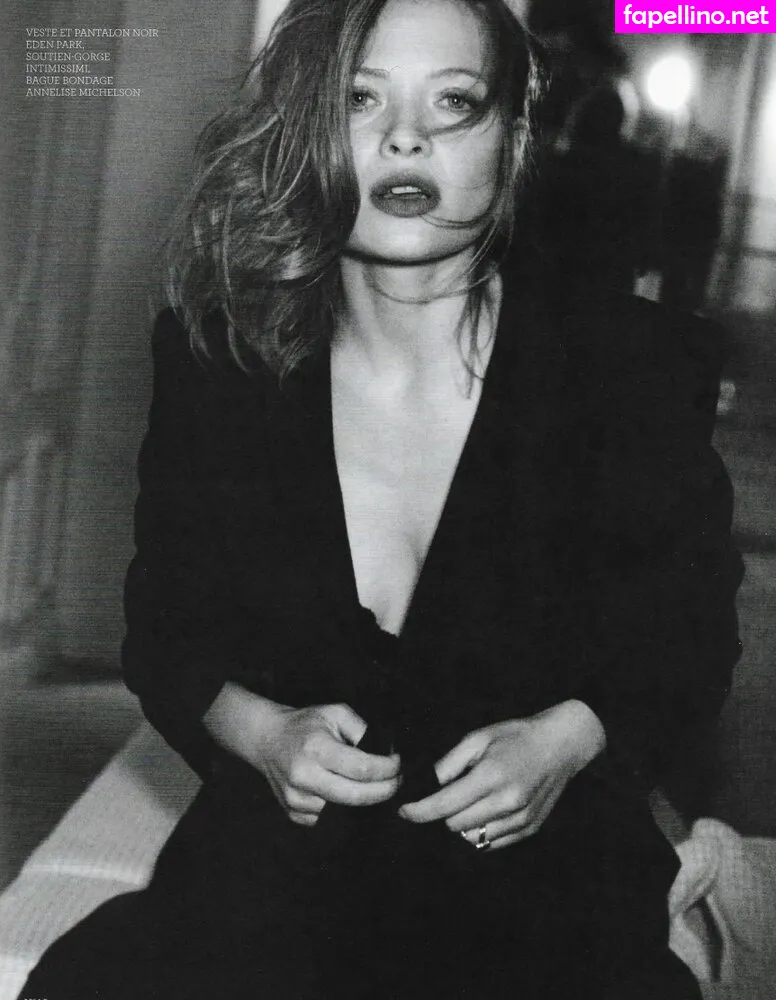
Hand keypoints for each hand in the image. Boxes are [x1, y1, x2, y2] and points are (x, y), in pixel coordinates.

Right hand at [204, 683, 400, 825]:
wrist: (267, 739)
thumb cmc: (306, 724)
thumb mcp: (336, 713)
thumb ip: (363, 730)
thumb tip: (389, 752)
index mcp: (316, 749)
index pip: (362, 768)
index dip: (388, 769)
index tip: (400, 764)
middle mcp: (304, 777)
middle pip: (357, 797)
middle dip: (385, 791)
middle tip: (398, 782)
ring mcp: (296, 800)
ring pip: (344, 811)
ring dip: (365, 801)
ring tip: (375, 785)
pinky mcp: (293, 814)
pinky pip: (329, 820)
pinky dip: (343, 809)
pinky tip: (347, 792)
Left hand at [398, 700, 605, 850]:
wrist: (561, 745)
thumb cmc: (516, 737)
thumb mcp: (479, 737)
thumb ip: (450, 762)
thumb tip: (428, 784)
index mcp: (491, 776)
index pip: (444, 805)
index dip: (419, 811)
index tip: (404, 811)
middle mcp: (507, 802)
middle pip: (455, 825)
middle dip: (443, 812)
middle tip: (450, 793)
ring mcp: (520, 819)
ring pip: (473, 838)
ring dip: (463, 824)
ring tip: (471, 801)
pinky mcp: (530, 829)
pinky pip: (493, 842)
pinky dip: (482, 831)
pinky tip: (487, 810)